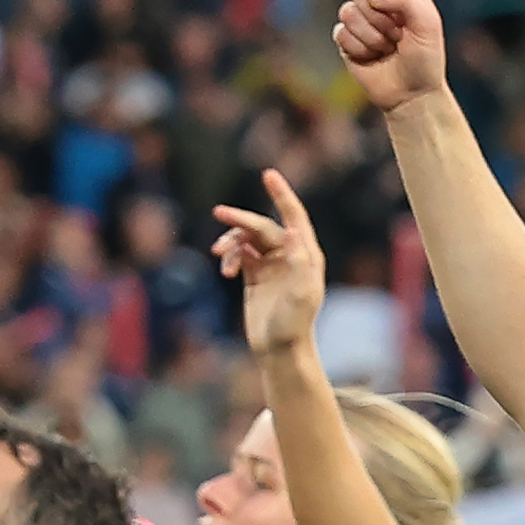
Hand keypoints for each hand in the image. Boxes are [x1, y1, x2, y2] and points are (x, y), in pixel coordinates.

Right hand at [210, 166, 326, 355]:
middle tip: (219, 213)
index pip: (294, 217)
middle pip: (262, 226)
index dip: (282, 194)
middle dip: (241, 220)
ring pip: (247, 239)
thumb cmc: (294, 325)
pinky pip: (239, 255)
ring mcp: (271, 265)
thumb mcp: (302, 294)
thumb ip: (299, 262)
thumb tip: (292, 231)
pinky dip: (230, 258)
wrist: (279, 350)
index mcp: (305, 256)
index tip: (268, 174)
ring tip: (219, 254)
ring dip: (231, 242)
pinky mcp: (255, 276)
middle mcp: (290, 256)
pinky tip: (226, 271)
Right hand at [335, 0, 452, 114]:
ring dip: (373, 35)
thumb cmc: (426, 58)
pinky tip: (372, 57)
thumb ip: (405, 0)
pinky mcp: (347, 37)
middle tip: (397, 34)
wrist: (411, 93)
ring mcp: (361, 16)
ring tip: (388, 48)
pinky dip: (360, 47)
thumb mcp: (429, 23)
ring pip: (350, 10)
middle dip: (379, 12)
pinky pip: (342, 32)